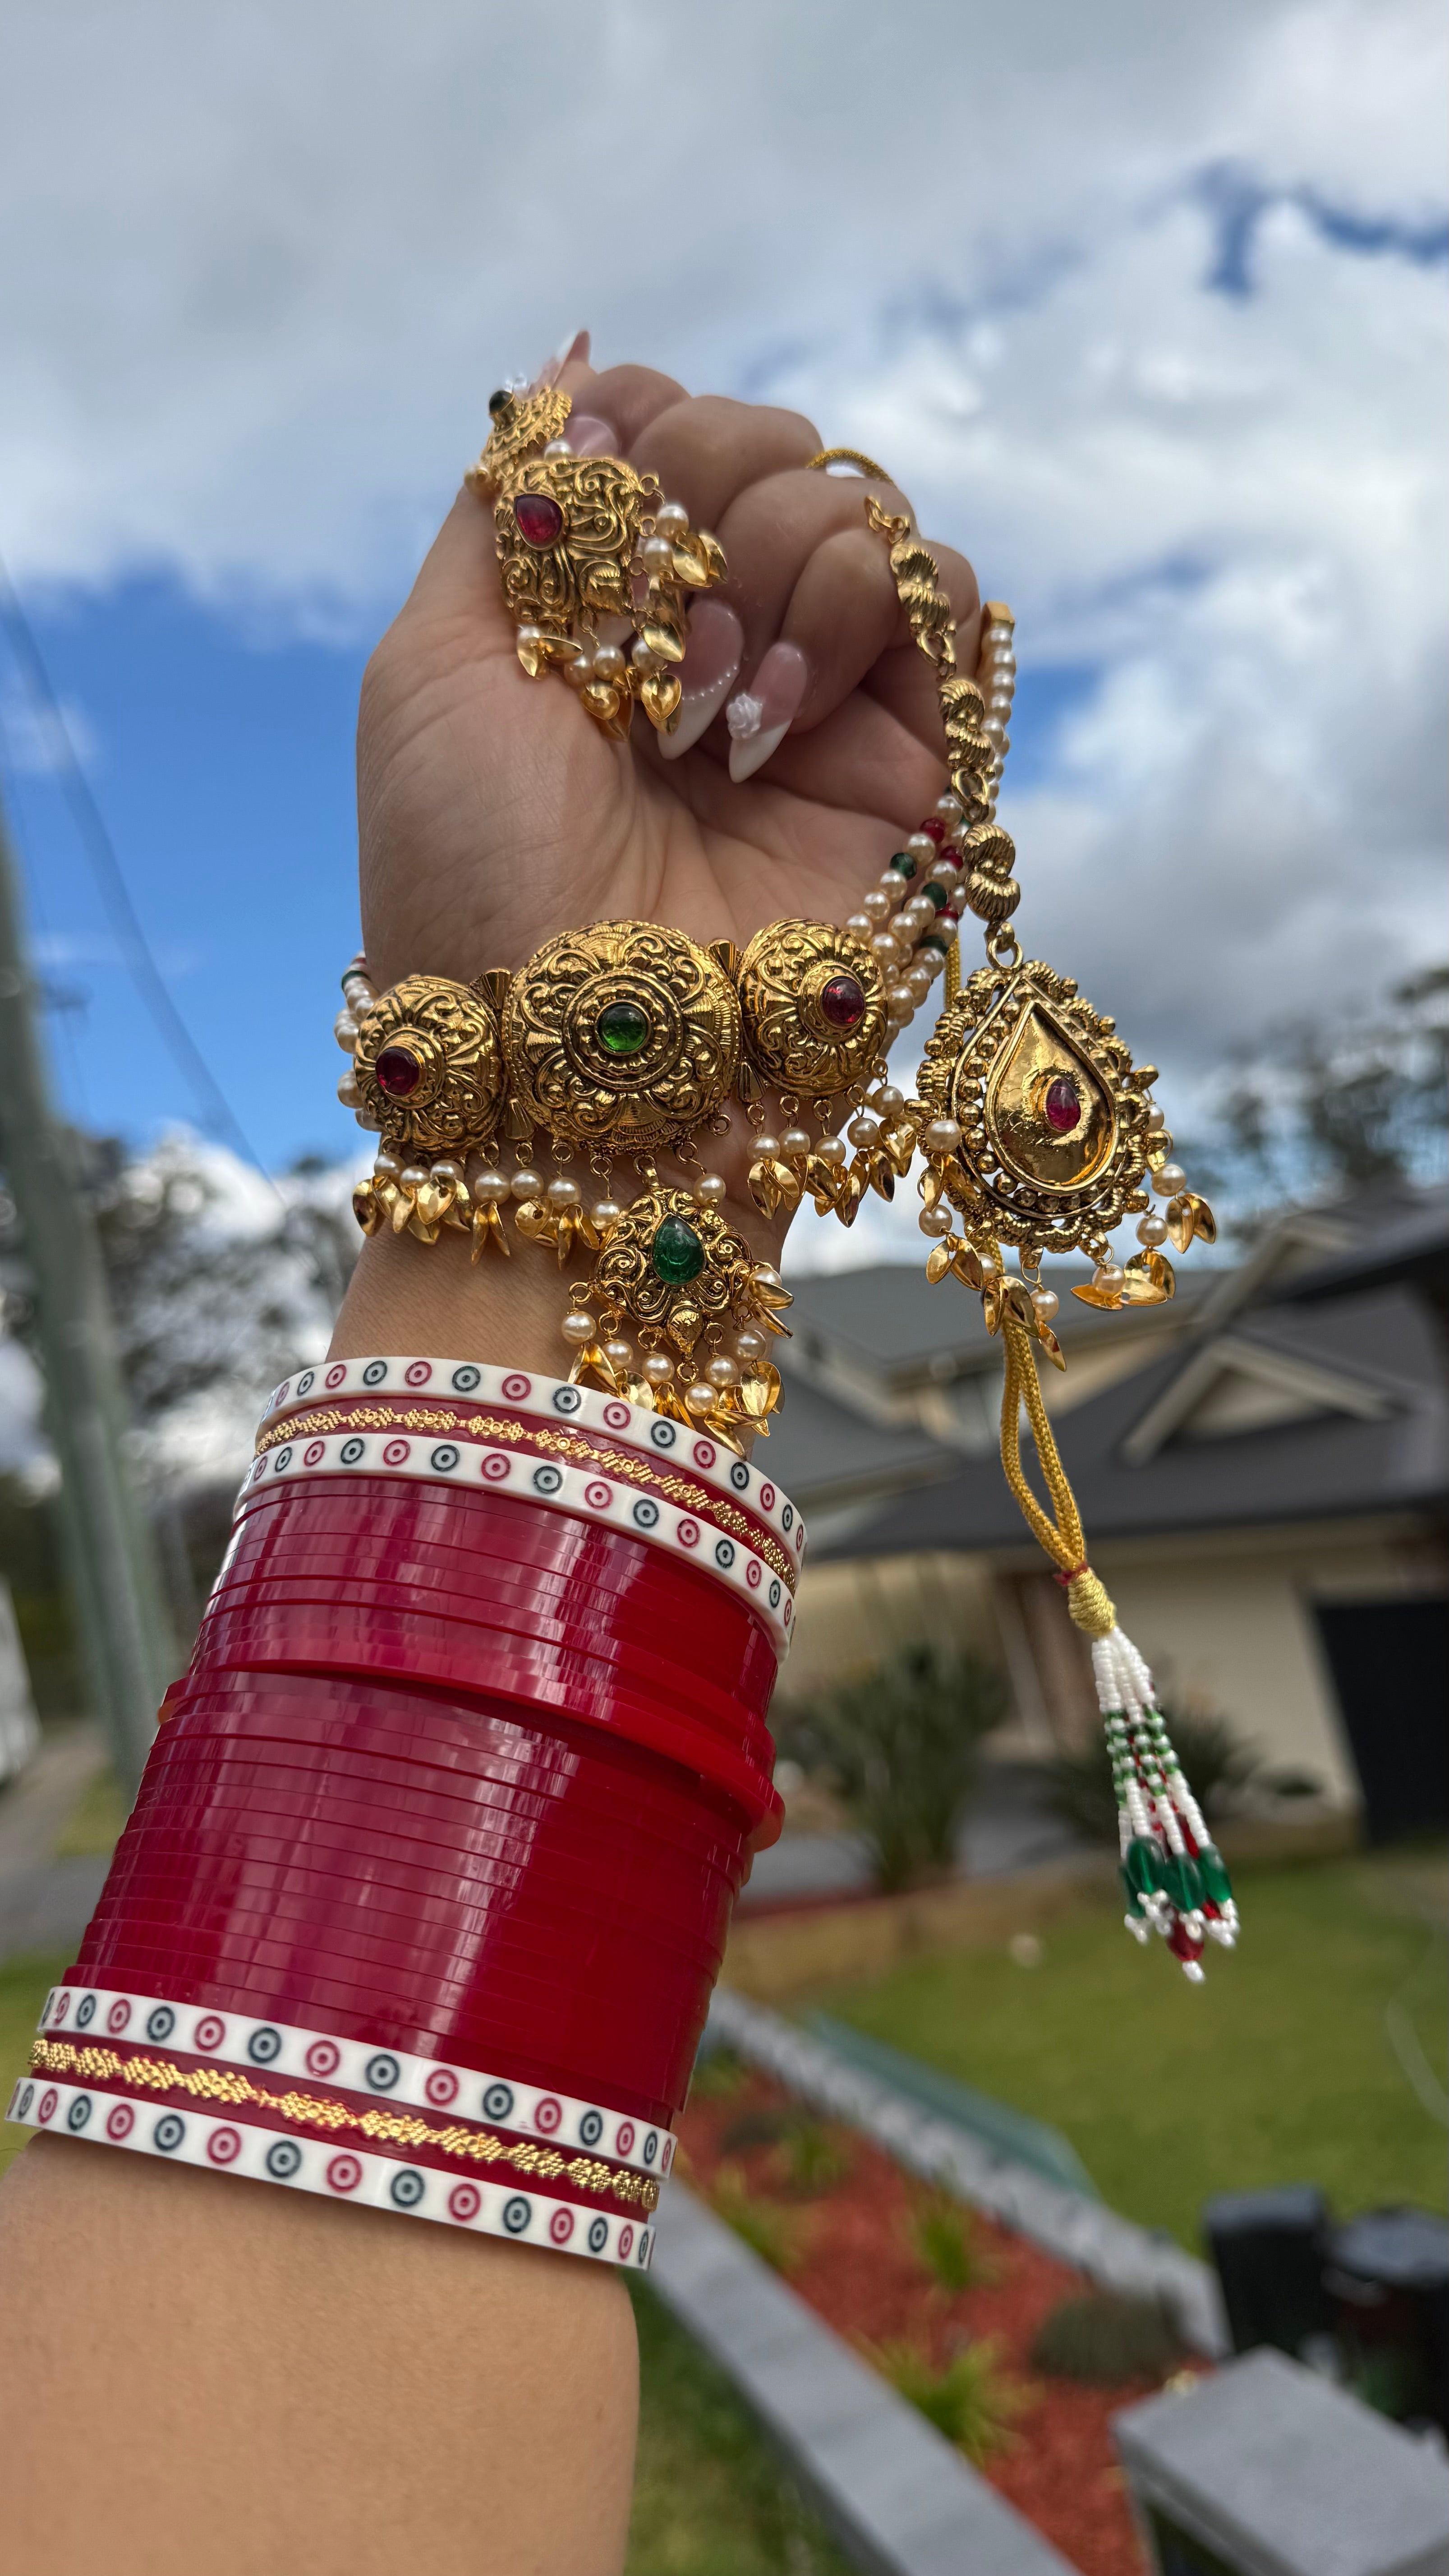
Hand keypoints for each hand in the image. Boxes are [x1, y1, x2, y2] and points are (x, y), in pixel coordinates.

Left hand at [358, 347, 980, 987]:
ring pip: (862, 505)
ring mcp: (824, 694)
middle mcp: (719, 637)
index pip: (661, 424)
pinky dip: (872, 617)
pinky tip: (785, 724)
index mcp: (606, 609)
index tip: (588, 535)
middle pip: (769, 439)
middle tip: (654, 655)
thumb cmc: (474, 875)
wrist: (572, 1053)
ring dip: (781, 574)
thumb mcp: (431, 669)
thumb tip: (573, 361)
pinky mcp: (916, 758)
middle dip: (704, 506)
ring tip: (715, 721)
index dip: (637, 439)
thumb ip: (503, 509)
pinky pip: (951, 594)